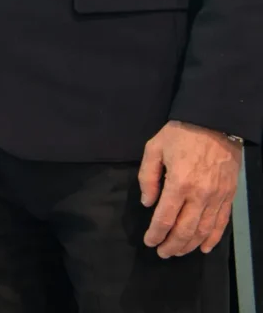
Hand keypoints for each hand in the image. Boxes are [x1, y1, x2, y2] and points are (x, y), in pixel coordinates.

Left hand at [139, 120, 241, 257]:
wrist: (214, 122)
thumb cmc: (180, 133)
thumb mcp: (154, 148)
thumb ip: (147, 176)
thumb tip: (147, 202)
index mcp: (178, 183)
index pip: (165, 218)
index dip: (156, 234)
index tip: (149, 242)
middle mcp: (200, 195)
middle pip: (185, 230)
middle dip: (172, 245)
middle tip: (162, 253)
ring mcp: (217, 197)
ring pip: (204, 231)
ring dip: (190, 245)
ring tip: (178, 252)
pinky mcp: (228, 196)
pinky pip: (221, 223)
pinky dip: (213, 238)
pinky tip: (203, 247)